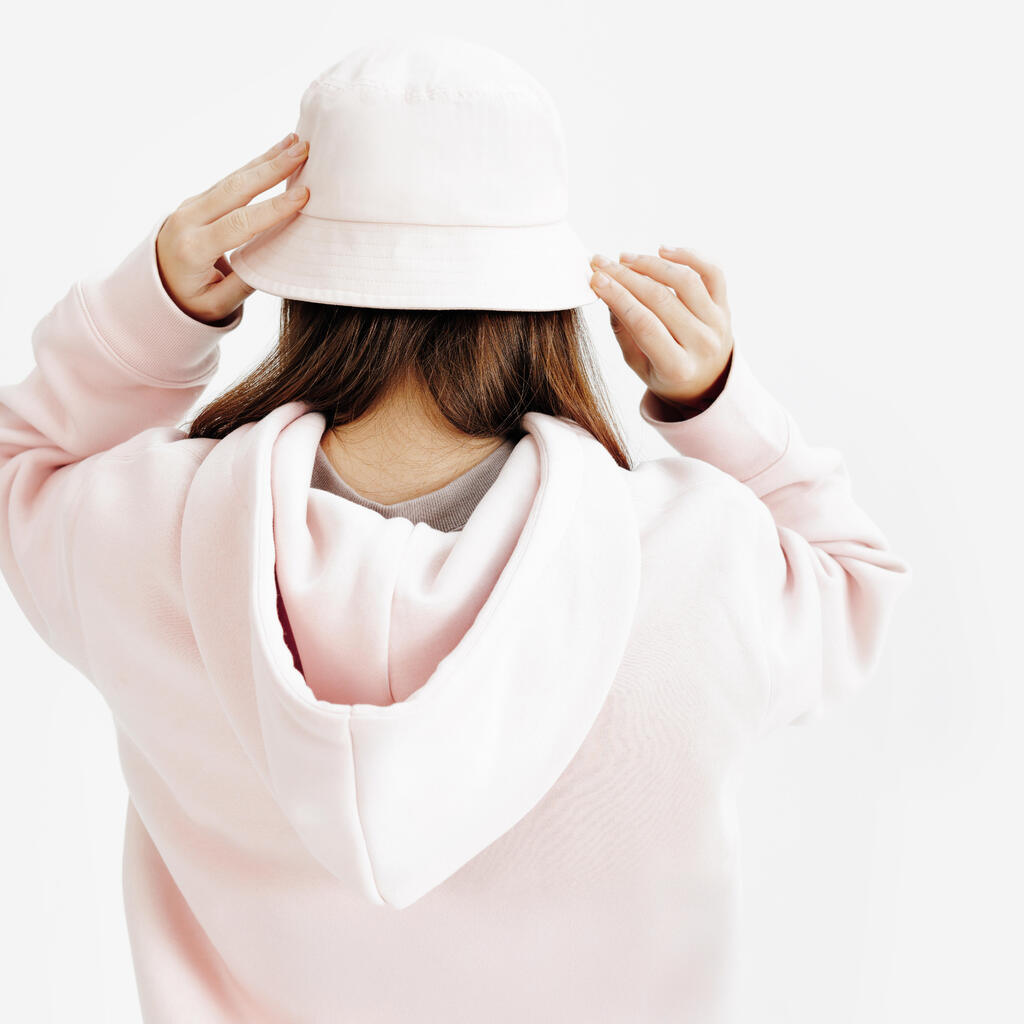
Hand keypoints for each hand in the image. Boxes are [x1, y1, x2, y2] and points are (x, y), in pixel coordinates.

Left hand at [155, 132, 310, 325]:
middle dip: (271, 168)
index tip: (303, 195)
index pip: (238, 224)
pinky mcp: (196, 201)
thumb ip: (245, 283)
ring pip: (232, 178)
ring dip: (265, 159)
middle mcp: (188, 221)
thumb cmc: (191, 302)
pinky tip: (276, 154)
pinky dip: (254, 167)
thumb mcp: (217, 305)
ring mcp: (189, 206)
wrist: (152, 288)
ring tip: (295, 142)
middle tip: (302, 150)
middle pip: (234, 189)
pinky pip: (229, 181)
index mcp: (193, 249)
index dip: (272, 209)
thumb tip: (277, 258)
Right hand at [588, 246, 733, 411]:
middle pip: (661, 299)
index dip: (618, 297)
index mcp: (678, 368)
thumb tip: (607, 292)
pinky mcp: (725, 306)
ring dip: (651, 264)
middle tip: (602, 264)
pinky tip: (663, 251)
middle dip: (626, 277)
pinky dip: (688, 255)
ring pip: (685, 280)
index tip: (596, 280)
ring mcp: (718, 323)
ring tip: (626, 259)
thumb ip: (623, 331)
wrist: (706, 381)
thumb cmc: (666, 373)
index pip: (644, 324)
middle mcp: (703, 344)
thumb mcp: (638, 365)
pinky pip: (712, 271)